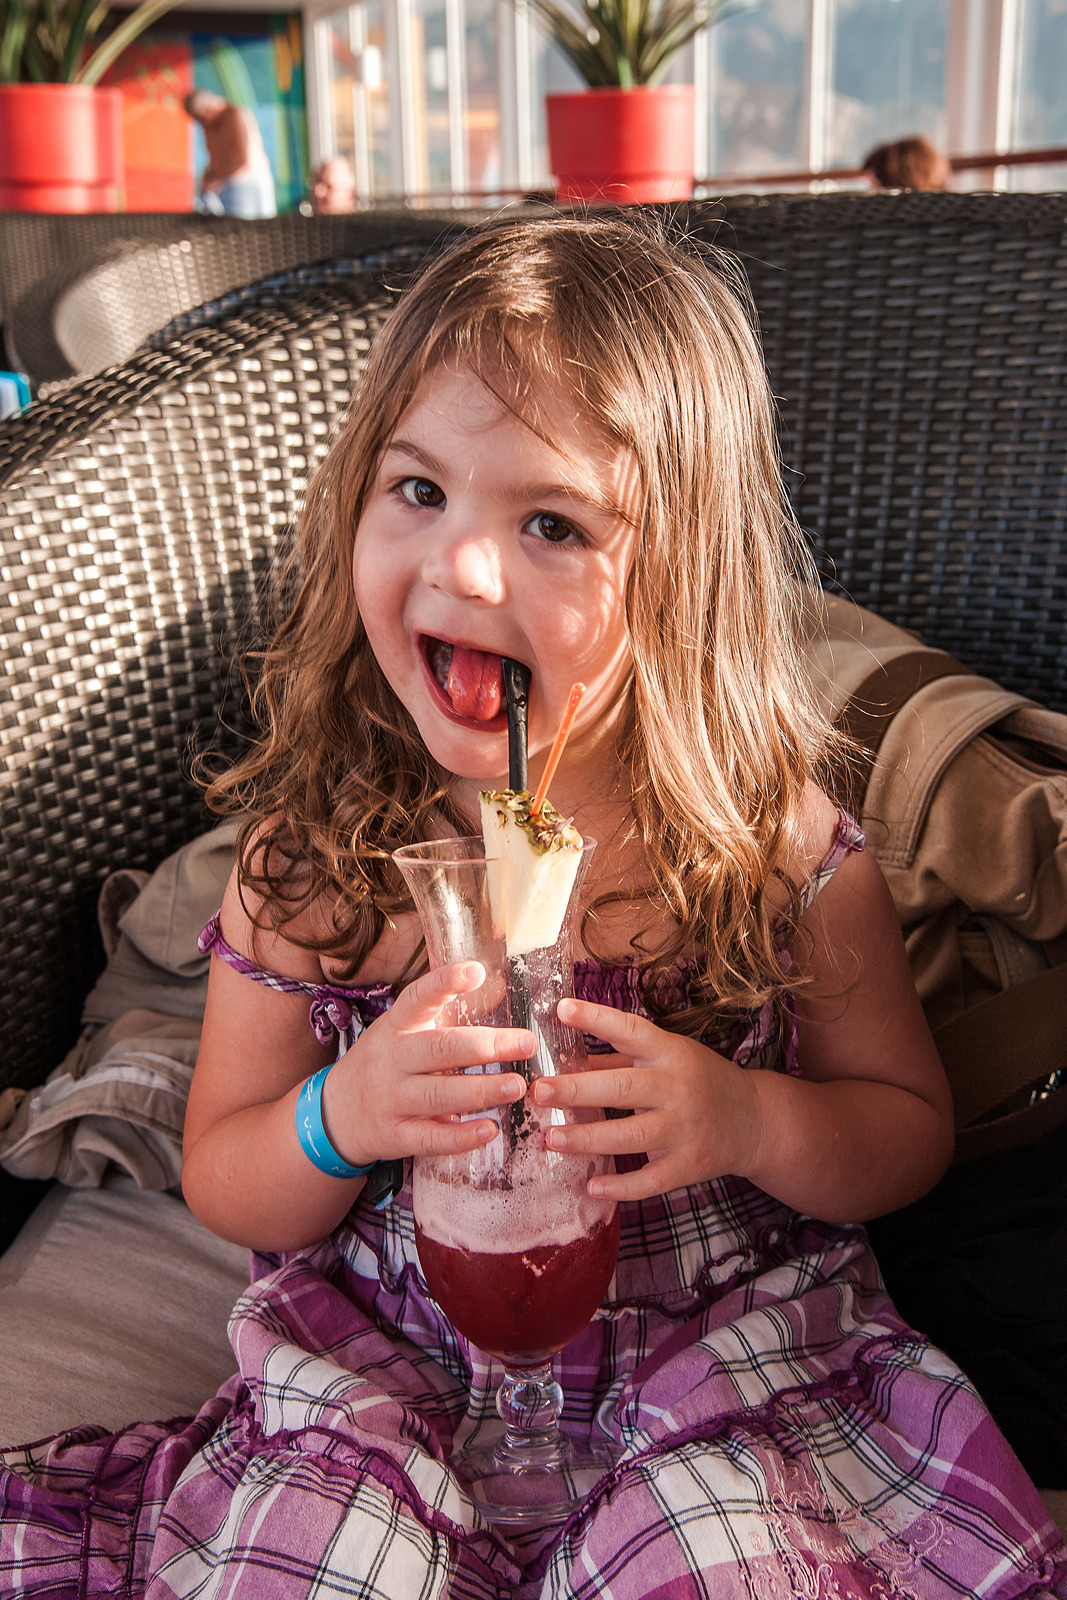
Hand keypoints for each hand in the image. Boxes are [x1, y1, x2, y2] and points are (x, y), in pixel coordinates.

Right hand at [322, 961, 532, 1167]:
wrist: (336, 1111)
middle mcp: (391, 1060)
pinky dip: (461, 1137)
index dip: (444, 983)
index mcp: (395, 1027)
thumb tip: (497, 986)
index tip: (476, 971)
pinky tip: (490, 1130)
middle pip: (440, 1049)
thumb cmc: (384, 1063)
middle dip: (486, 1046)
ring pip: (439, 1094)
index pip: (418, 998)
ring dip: (481, 1091)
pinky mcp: (395, 1135)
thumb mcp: (402, 1032)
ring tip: (516, 1086)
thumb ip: (442, 1016)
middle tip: (527, 1043)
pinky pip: (431, 1138)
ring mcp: (391, 1099)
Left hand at [528, 997, 760, 1201]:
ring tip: (551, 1138)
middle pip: (623, 1088)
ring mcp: (685, 1129)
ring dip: (587, 1138)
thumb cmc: (699, 1081)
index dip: (597, 1019)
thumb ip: (617, 1061)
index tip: (562, 1009)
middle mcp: (678, 1088)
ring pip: (629, 1136)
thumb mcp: (668, 1058)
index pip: (631, 1031)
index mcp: (671, 1053)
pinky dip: (621, 1186)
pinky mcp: (689, 1165)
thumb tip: (562, 1061)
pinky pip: (650, 1180)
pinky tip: (591, 1185)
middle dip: (577, 1090)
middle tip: (538, 1091)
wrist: (755, 1121)